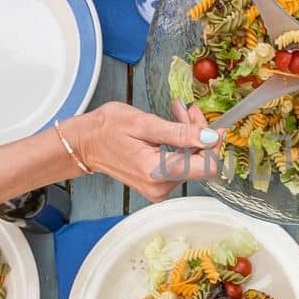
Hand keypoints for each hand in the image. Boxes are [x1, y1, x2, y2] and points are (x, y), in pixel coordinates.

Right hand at [73, 100, 222, 200]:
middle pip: (200, 163)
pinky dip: (182, 144)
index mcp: (157, 172)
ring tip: (178, 113)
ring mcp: (159, 189)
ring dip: (190, 136)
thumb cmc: (107, 129)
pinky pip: (181, 164)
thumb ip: (180, 133)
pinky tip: (173, 127)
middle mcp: (160, 186)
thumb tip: (210, 138)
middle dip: (199, 134)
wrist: (85, 144)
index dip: (214, 145)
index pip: (205, 167)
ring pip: (192, 162)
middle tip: (187, 109)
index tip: (214, 124)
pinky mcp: (158, 185)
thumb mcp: (144, 123)